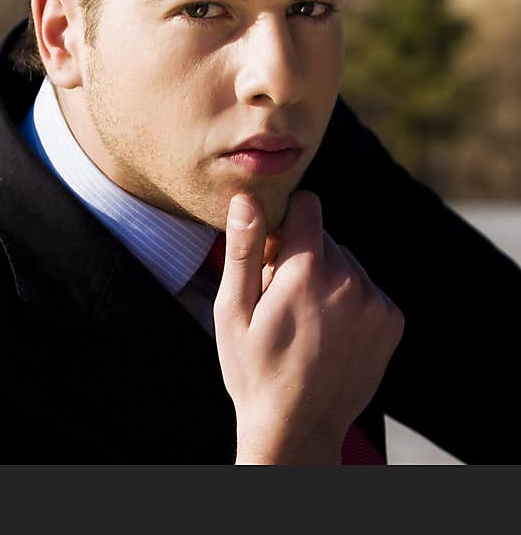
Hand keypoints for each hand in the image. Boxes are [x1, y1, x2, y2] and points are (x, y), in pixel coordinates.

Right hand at [213, 191, 404, 463]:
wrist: (298, 427)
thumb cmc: (254, 369)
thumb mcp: (232, 311)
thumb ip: (244, 249)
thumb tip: (247, 198)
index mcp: (306, 272)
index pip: (307, 206)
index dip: (283, 223)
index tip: (269, 255)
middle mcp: (350, 280)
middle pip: (324, 236)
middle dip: (300, 254)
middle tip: (279, 299)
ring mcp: (376, 301)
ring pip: (345, 261)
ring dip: (324, 275)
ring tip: (303, 319)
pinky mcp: (392, 319)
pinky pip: (366, 286)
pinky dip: (347, 297)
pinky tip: (327, 330)